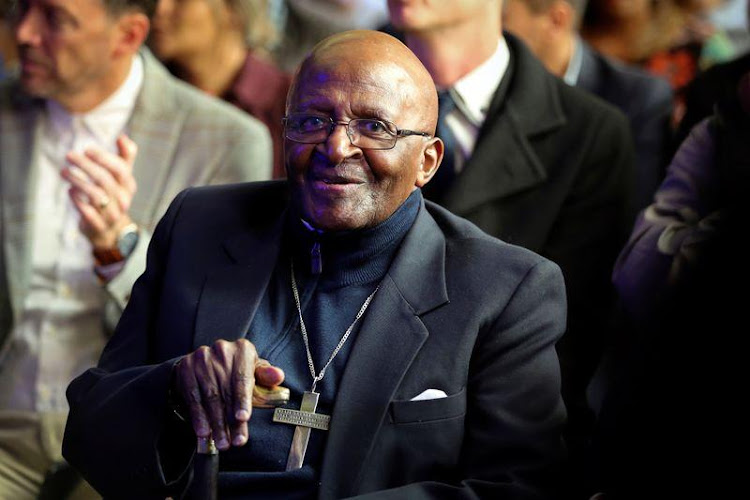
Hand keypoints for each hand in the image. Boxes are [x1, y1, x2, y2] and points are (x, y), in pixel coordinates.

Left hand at [61, 134, 137, 248]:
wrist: (111, 231)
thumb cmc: (114, 197)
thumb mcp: (122, 178)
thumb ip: (125, 157)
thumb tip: (123, 137)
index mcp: (129, 186)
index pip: (120, 169)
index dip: (104, 158)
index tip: (87, 149)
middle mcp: (123, 200)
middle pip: (105, 180)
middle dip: (86, 166)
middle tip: (69, 155)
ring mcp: (112, 214)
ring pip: (96, 195)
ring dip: (77, 181)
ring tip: (64, 172)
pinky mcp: (98, 225)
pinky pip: (88, 213)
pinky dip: (77, 200)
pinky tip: (70, 190)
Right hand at [174, 339, 285, 450]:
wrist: (208, 362)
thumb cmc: (238, 370)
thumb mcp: (254, 371)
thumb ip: (266, 377)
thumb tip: (278, 376)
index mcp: (242, 350)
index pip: (242, 378)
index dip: (243, 400)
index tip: (243, 418)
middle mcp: (221, 350)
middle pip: (227, 392)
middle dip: (231, 421)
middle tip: (236, 441)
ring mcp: (201, 359)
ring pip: (210, 397)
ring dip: (216, 423)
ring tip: (222, 442)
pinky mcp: (186, 369)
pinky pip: (193, 397)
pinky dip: (198, 417)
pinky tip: (203, 432)